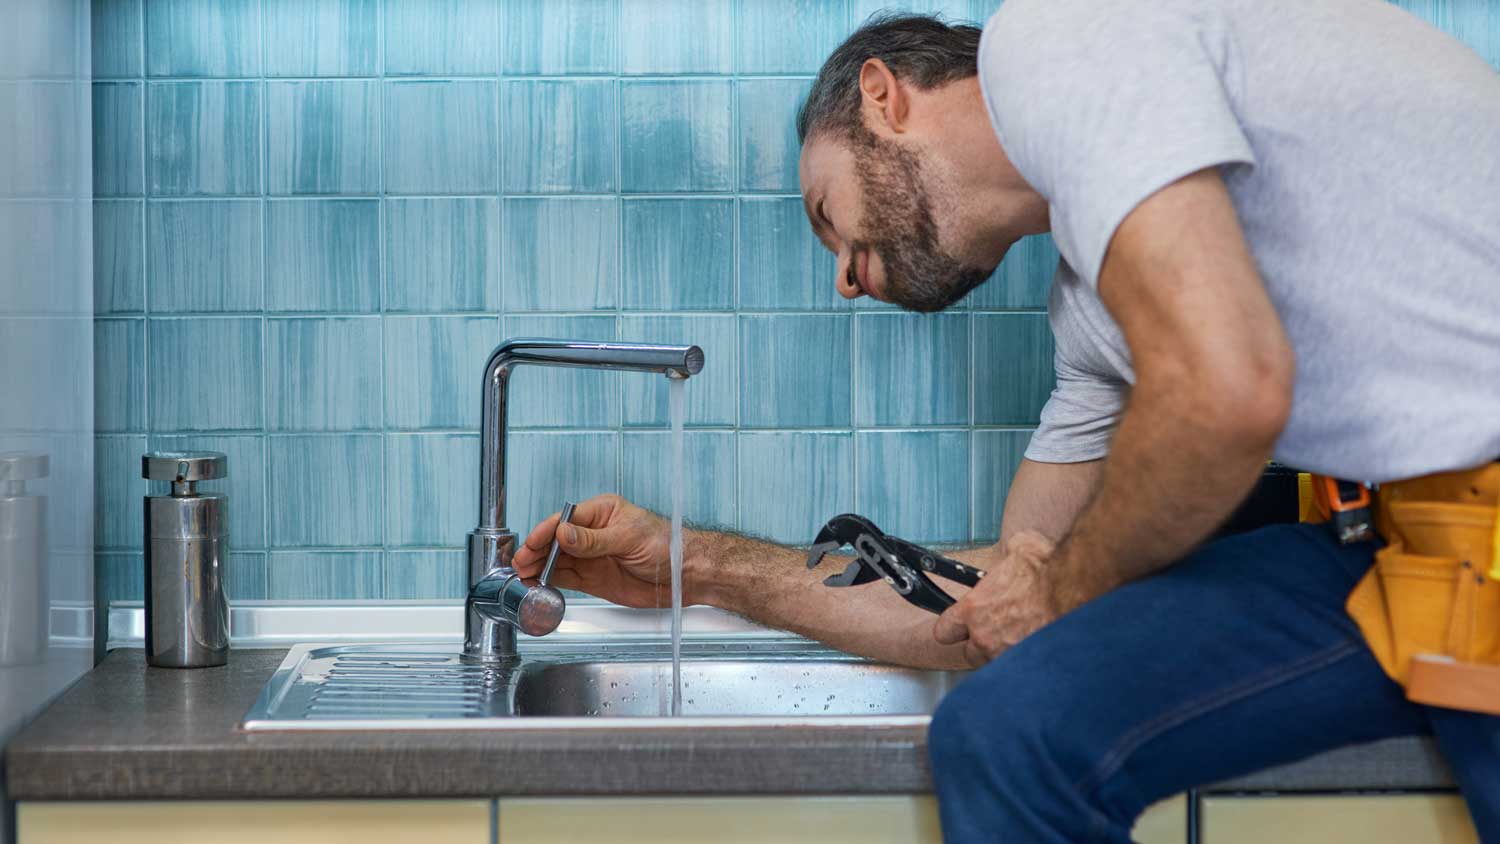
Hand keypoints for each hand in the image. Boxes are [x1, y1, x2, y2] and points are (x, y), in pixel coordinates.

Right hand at [511, 494, 680, 608]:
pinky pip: (566, 578)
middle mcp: (592, 534)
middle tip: (521, 563)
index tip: (534, 543)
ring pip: (557, 560)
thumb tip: (564, 533)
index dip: (546, 531)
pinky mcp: (593, 579)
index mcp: (602, 512)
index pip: (566, 519)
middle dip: (536, 551)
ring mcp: (591, 557)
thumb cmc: (667, 545)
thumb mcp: (629, 538)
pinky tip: (538, 584)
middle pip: (555, 541)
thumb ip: (594, 540)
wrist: (685, 575)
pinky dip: (550, 581)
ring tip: (523, 576)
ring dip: (539, 567)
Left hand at [932, 530, 1058, 666]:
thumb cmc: (1045, 567)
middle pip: (968, 653)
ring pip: (994, 664)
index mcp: (974, 609)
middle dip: (979, 644)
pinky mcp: (1029, 662)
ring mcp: (1007, 653)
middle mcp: (985, 636)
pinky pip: (1019, 668)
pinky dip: (1025, 660)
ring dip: (1001, 654)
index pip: (944, 631)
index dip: (952, 628)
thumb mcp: (1017, 549)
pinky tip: (1036, 648)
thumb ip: (1005, 560)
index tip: (959, 625)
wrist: (1073, 587)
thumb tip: (1012, 556)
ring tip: (1017, 640)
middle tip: (994, 631)